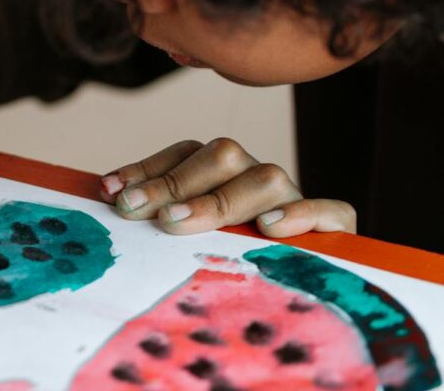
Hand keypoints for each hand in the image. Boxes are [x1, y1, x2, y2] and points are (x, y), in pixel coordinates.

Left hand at [99, 138, 355, 237]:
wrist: (305, 288)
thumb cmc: (228, 261)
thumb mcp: (188, 236)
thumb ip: (157, 214)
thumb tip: (108, 196)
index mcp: (223, 173)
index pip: (185, 153)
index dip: (147, 170)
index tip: (110, 192)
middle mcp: (256, 178)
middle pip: (222, 157)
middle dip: (174, 183)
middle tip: (136, 210)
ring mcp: (294, 200)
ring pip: (268, 178)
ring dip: (221, 200)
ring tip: (178, 222)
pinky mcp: (335, 229)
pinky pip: (331, 211)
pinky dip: (303, 215)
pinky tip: (270, 227)